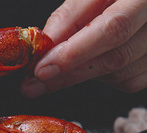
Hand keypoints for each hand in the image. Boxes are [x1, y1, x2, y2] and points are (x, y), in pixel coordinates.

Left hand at [21, 0, 146, 97]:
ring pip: (121, 75)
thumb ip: (70, 16)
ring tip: (66, 62)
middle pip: (116, 58)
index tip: (41, 70)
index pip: (112, 30)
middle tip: (33, 85)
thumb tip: (44, 47)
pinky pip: (129, 81)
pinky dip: (104, 77)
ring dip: (85, 73)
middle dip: (68, 75)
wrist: (137, 1)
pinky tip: (93, 62)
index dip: (74, 53)